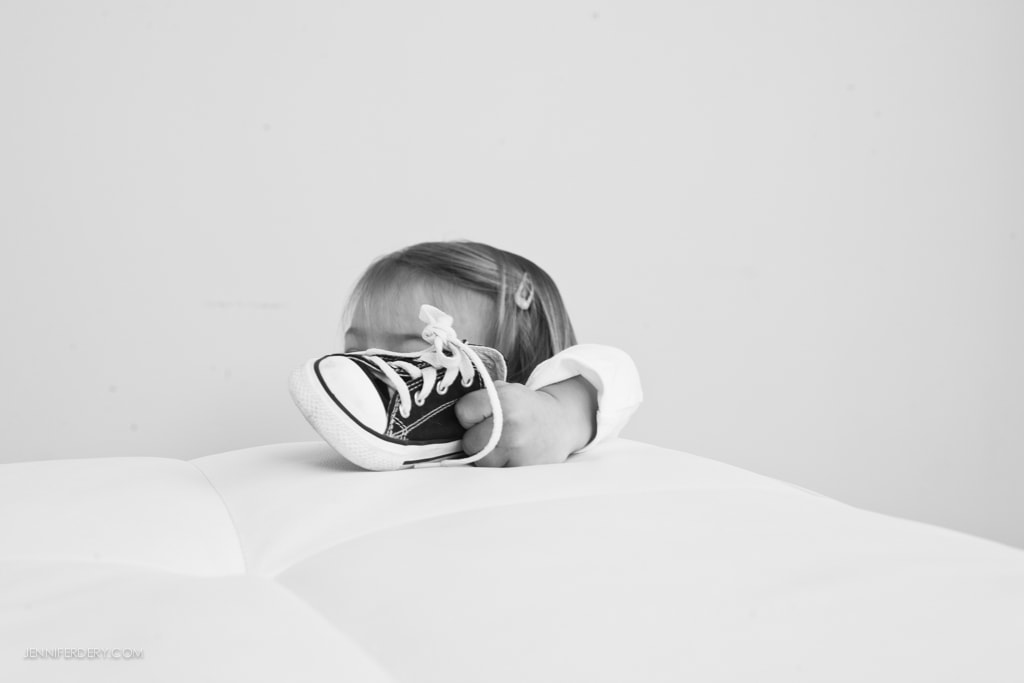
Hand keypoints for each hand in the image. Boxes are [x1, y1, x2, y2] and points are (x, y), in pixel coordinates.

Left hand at [455, 378, 596, 467]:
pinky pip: (494, 472)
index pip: (463, 412)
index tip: (482, 414)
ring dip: (487, 455)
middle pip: (468, 442)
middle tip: (495, 432)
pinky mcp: (522, 471)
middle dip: (477, 438)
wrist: (562, 423)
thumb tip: (444, 415)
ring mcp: (517, 451)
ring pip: (480, 461)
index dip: (470, 414)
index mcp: (505, 400)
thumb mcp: (506, 390)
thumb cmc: (527, 407)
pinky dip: (499, 466)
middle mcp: (511, 426)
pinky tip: (513, 454)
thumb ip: (480, 398)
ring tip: (505, 444)